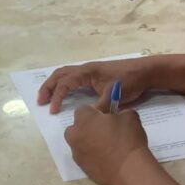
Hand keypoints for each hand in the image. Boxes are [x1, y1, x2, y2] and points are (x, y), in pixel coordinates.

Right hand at [38, 57, 156, 113]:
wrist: (145, 72)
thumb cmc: (130, 81)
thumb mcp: (115, 95)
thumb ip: (100, 105)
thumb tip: (87, 115)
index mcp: (87, 72)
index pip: (65, 83)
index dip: (57, 97)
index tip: (53, 111)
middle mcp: (85, 69)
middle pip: (59, 75)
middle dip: (48, 87)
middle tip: (40, 102)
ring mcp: (90, 71)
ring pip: (65, 74)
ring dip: (54, 85)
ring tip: (46, 97)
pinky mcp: (94, 76)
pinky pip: (73, 77)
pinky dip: (63, 84)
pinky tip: (63, 93)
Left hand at [64, 106, 148, 184]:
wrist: (129, 170)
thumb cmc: (128, 139)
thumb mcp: (129, 116)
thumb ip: (119, 112)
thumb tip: (117, 116)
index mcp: (84, 119)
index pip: (84, 108)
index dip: (97, 109)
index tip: (108, 112)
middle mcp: (75, 135)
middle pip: (77, 127)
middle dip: (88, 126)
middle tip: (105, 129)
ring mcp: (77, 153)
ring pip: (80, 143)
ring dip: (89, 141)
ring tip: (107, 145)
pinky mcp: (82, 168)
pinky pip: (86, 157)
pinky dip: (93, 155)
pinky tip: (107, 158)